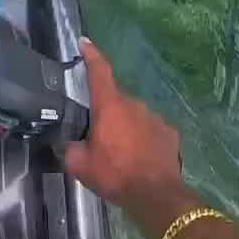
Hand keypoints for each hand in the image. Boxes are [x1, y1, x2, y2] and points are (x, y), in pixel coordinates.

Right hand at [65, 38, 184, 230]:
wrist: (156, 196)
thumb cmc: (115, 175)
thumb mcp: (80, 165)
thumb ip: (70, 148)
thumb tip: (69, 144)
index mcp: (110, 106)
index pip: (99, 71)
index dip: (91, 55)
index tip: (84, 43)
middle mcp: (134, 104)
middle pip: (115, 100)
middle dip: (106, 113)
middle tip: (98, 135)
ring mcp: (155, 117)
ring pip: (134, 115)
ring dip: (126, 127)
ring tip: (120, 152)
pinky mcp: (170, 133)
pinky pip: (151, 130)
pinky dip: (143, 138)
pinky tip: (140, 158)